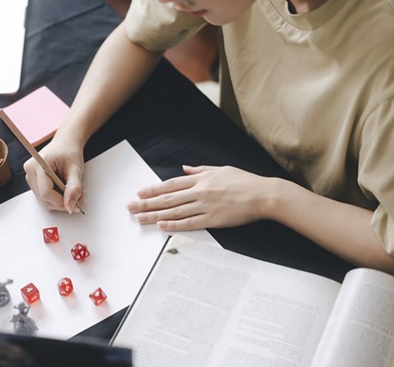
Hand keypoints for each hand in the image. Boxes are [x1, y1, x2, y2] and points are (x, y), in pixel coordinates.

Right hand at [23, 138, 84, 212]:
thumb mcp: (76, 169)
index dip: (61, 202)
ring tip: (70, 190)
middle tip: (77, 198)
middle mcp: (30, 170)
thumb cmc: (69, 152)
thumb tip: (70, 206)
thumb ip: (74, 188)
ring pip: (44, 200)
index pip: (46, 192)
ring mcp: (29, 176)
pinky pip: (43, 196)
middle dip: (62, 202)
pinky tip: (63, 189)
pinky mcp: (33, 181)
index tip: (75, 205)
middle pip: (44, 198)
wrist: (65, 143)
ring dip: (59, 200)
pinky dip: (55, 197)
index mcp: (39, 164)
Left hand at [126, 165, 271, 229]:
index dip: (154, 189)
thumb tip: (185, 168)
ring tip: (140, 218)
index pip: (171, 184)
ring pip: (174, 211)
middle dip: (146, 203)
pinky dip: (174, 225)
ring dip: (155, 215)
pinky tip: (161, 226)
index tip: (140, 192)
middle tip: (130, 207)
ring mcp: (205, 206)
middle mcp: (200, 191)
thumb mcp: (221, 169)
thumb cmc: (244, 181)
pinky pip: (190, 223)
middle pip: (168, 198)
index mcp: (201, 179)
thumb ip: (201, 170)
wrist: (263, 195)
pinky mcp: (213, 220)